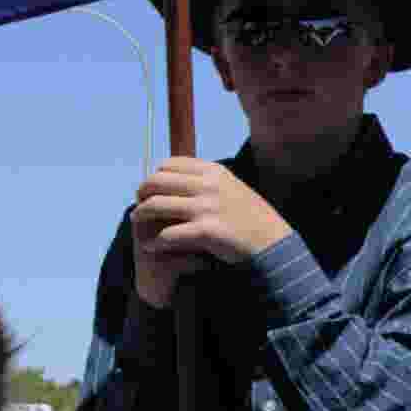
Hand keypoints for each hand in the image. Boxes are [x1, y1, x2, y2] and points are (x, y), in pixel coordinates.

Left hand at [126, 156, 293, 301]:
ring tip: (137, 224)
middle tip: (139, 206)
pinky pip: (168, 234)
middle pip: (156, 182)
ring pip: (156, 205)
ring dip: (141, 215)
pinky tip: (153, 246)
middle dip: (142, 194)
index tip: (151, 190)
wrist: (272, 244)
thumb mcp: (232, 187)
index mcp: (213, 171)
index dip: (154, 176)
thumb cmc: (251, 218)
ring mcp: (206, 208)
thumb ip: (207, 181)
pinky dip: (155, 241)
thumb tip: (177, 177)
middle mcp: (207, 185)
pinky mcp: (205, 231)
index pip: (169, 164)